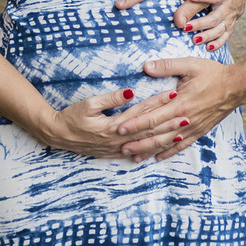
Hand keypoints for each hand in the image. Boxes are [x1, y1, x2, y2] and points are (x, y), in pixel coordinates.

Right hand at [36, 87, 188, 158]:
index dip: (157, 103)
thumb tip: (132, 92)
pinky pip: (137, 152)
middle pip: (148, 130)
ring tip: (181, 132)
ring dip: (165, 138)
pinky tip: (163, 147)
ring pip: (146, 144)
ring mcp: (116, 149)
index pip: (141, 112)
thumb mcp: (89, 104)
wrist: (58, 135)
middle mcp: (118, 140)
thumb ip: (112, 99)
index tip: (173, 94)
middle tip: (187, 115)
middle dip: (168, 123)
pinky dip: (152, 149)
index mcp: (112, 126)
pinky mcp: (114, 153)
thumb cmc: (72, 116)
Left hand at [114, 57, 239, 161]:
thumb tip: (145, 66)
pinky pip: (181, 146)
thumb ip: (166, 66)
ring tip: (133, 156)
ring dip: (149, 150)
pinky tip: (157, 157)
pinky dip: (168, 152)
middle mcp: (184, 119)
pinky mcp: (199, 131)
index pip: (152, 117)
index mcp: (180, 103)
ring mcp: (192, 127)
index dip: (134, 123)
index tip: (119, 128)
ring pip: (166, 143)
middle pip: (156, 134)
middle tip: (119, 147)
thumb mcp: (190, 65)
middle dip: (137, 141)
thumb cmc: (213, 74)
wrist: (237, 87)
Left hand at [175, 0, 243, 49]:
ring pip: (218, 30)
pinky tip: (208, 48)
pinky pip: (224, 38)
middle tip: (186, 27)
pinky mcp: (228, 29)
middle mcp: (227, 10)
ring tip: (194, 40)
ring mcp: (228, 21)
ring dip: (206, 36)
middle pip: (214, 18)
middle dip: (200, 23)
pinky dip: (217, 44)